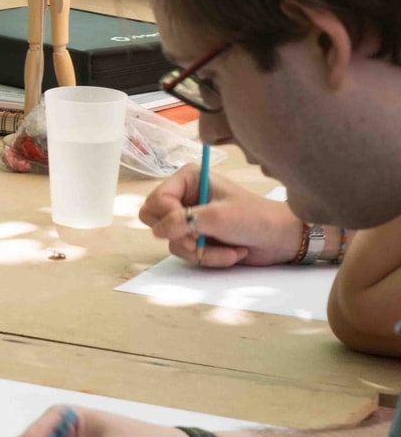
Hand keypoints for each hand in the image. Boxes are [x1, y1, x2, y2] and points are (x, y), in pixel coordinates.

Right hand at [138, 166, 301, 267]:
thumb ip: (183, 221)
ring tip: (226, 249)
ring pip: (171, 240)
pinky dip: (208, 258)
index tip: (191, 227)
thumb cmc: (255, 218)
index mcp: (188, 179)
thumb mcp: (218, 216)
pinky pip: (186, 252)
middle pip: (154, 219)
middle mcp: (185, 196)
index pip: (157, 200)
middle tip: (201, 239)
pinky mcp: (197, 238)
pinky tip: (230, 253)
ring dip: (200, 250)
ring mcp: (190, 218)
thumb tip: (158, 231)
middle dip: (180, 236)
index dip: (169, 217)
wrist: (282, 240)